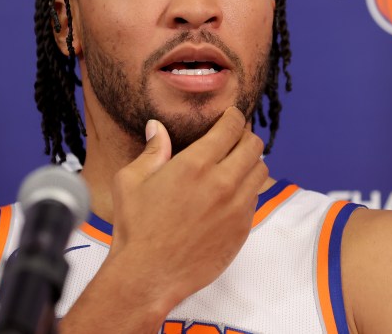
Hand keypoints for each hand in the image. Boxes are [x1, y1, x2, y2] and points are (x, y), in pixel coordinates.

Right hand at [108, 107, 268, 308]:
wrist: (148, 275)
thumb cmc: (135, 228)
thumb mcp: (130, 181)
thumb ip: (151, 150)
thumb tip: (156, 126)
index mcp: (194, 165)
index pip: (231, 127)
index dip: (233, 117)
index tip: (230, 117)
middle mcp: (222, 183)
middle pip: (253, 145)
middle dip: (245, 136)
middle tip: (234, 138)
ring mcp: (236, 207)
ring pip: (260, 170)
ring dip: (250, 162)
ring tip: (236, 163)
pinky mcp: (241, 228)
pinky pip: (255, 198)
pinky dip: (248, 188)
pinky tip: (231, 192)